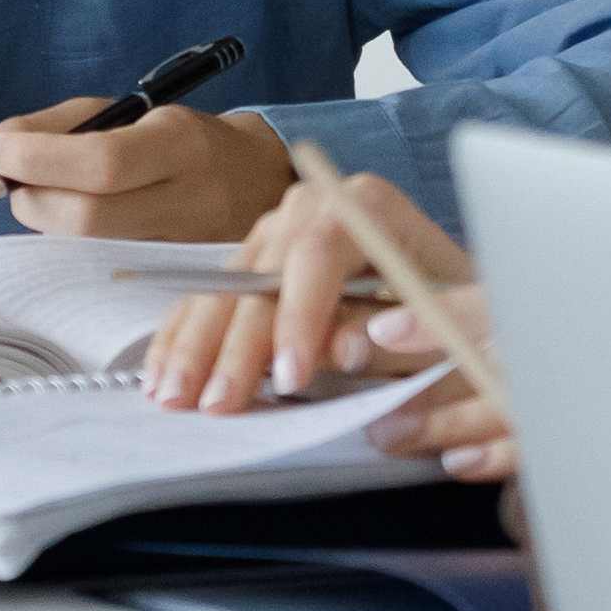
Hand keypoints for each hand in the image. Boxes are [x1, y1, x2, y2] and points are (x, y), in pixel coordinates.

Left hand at [0, 97, 298, 244]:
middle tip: (17, 182)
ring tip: (48, 199)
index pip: (101, 163)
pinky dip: (69, 250)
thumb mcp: (120, 114)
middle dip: (31, 199)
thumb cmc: (175, 140)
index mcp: (178, 142)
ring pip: (88, 253)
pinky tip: (72, 227)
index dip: (36, 161)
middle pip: (86, 219)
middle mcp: (187, 200)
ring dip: (45, 225)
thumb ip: (43, 132)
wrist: (258, 181)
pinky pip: (103, 273)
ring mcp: (184, 251)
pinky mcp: (174, 285)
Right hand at [142, 176, 504, 473]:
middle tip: (218, 404)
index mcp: (366, 206)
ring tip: (174, 399)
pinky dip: (183, 340)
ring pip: (224, 288)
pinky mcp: (250, 261)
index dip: (300, 316)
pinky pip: (207, 298)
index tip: (291, 377)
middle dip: (237, 345)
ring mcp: (273, 232)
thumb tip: (341, 348)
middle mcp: (311, 208)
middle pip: (262, 272)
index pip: (319, 252)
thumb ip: (398, 333)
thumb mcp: (445, 322)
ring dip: (196, 347)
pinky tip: (158, 377)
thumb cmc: (451, 308)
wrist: (446, 294)